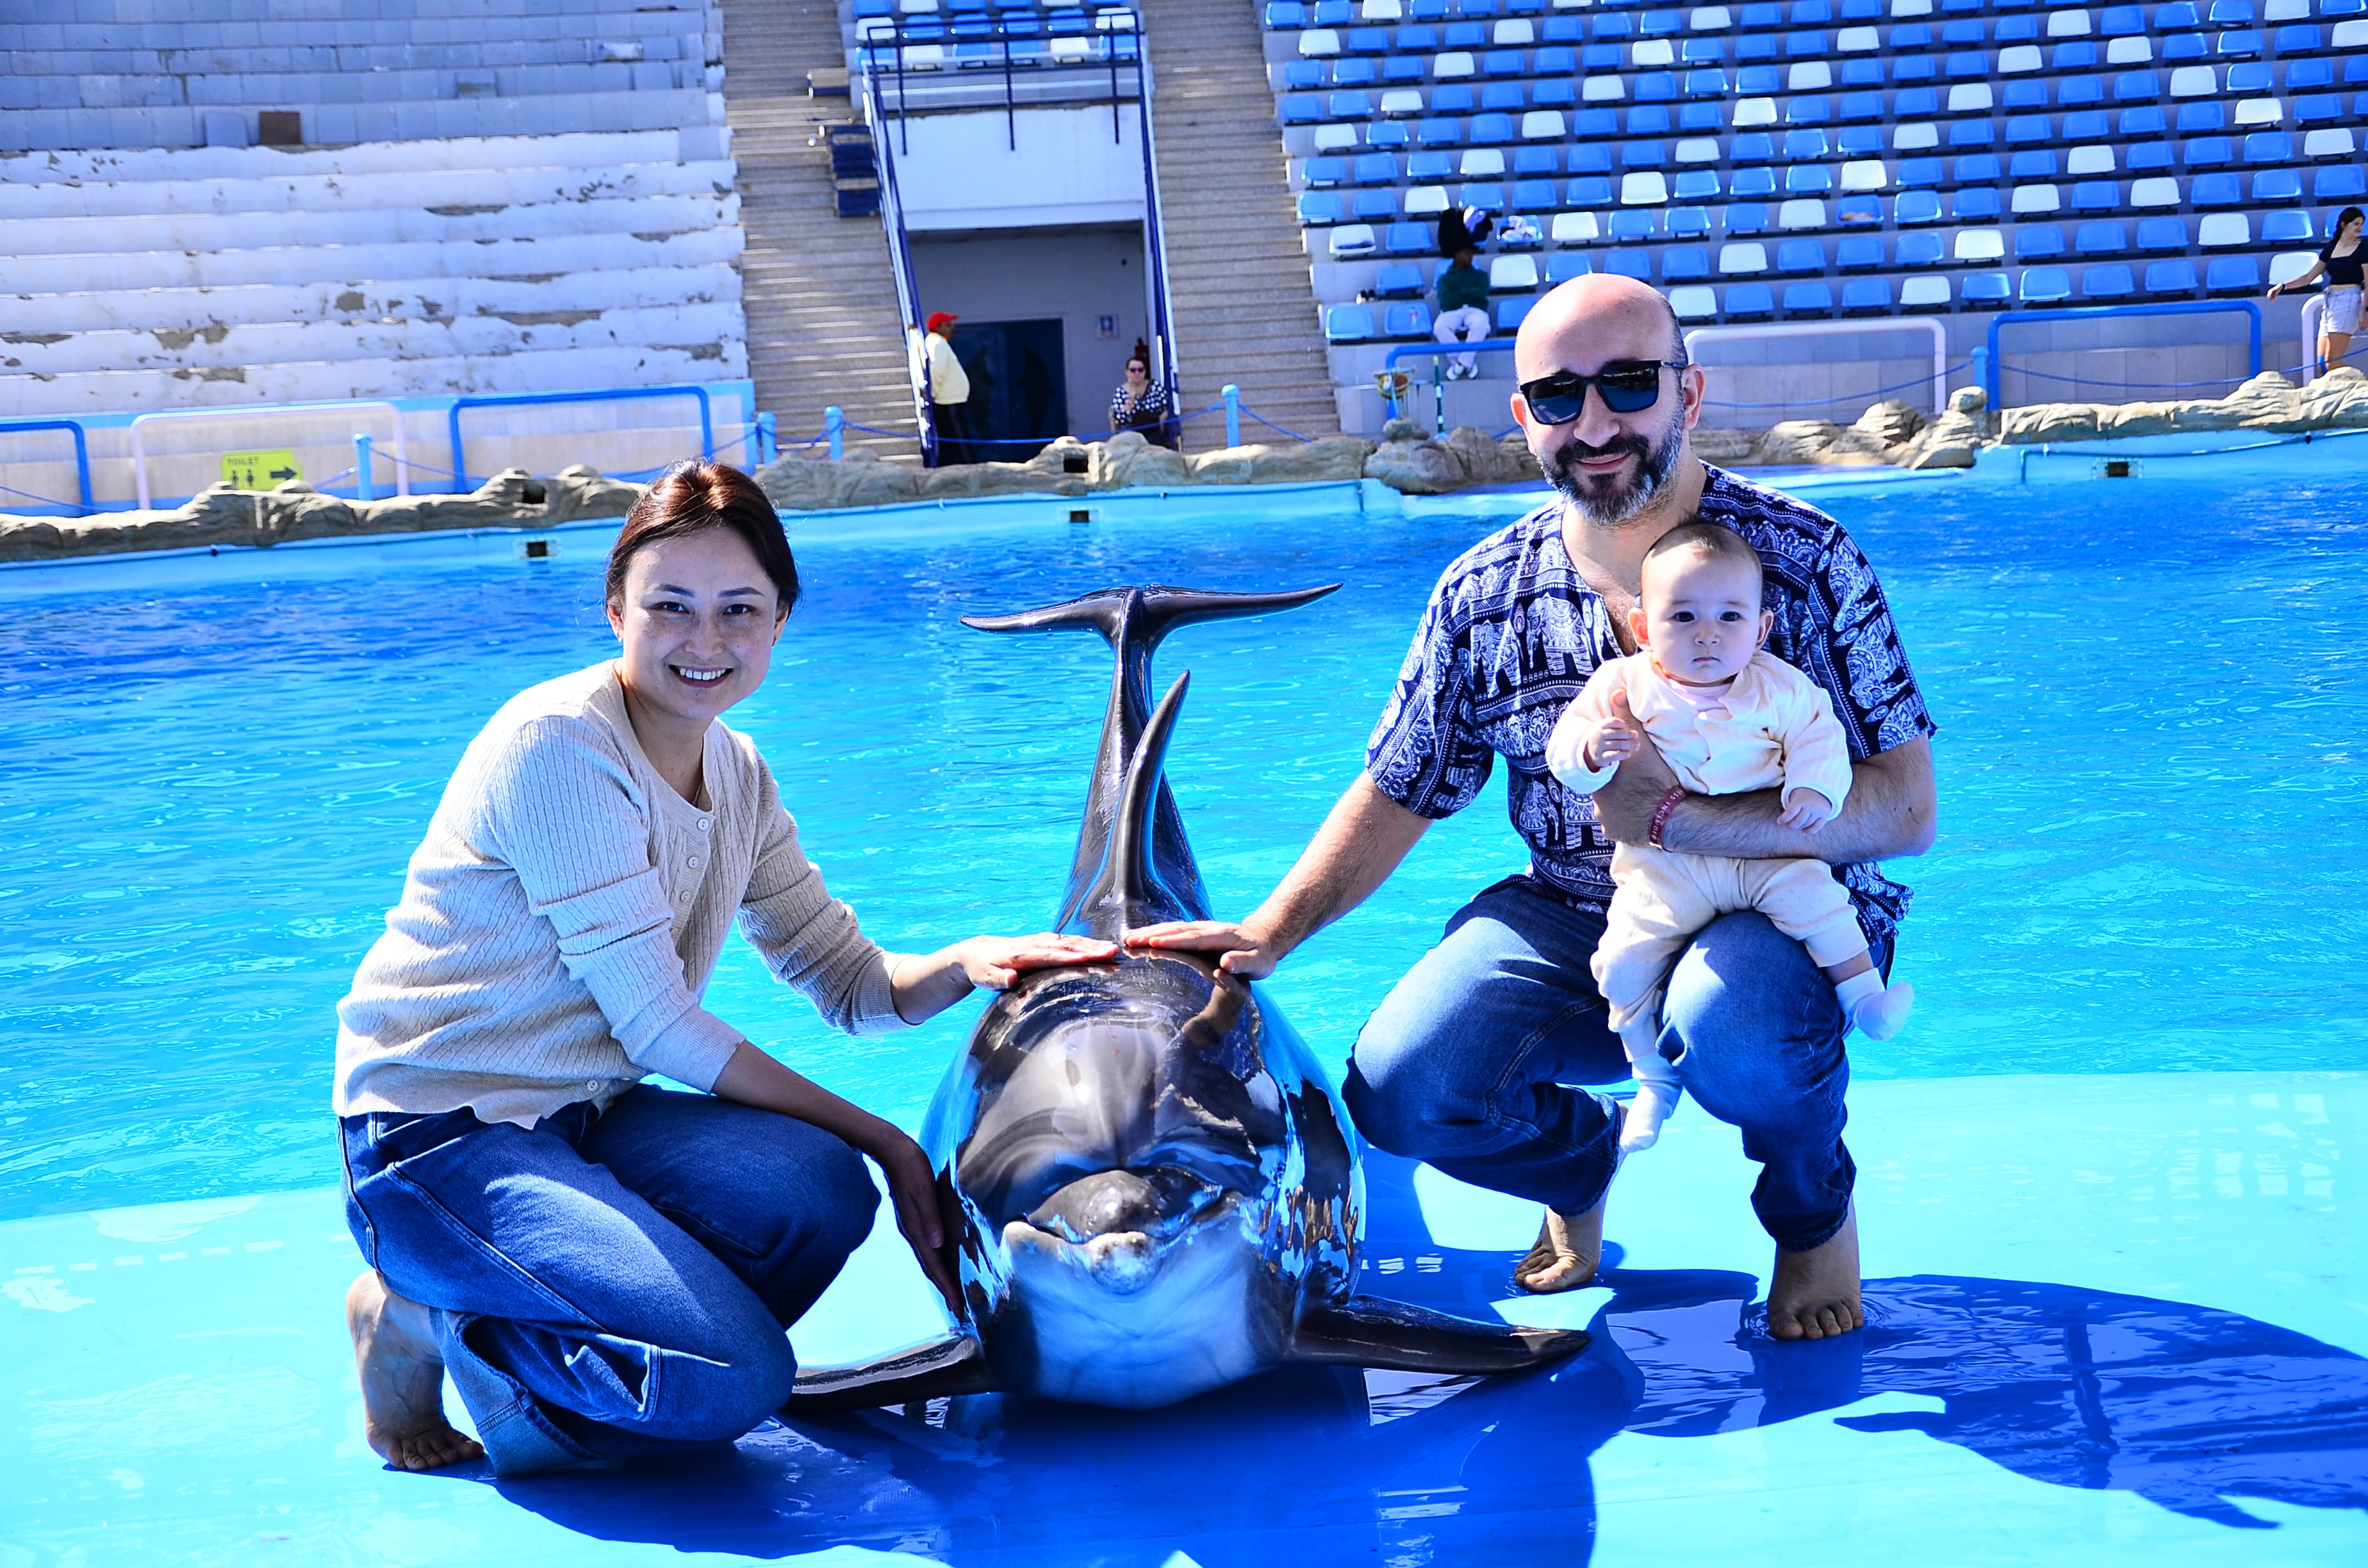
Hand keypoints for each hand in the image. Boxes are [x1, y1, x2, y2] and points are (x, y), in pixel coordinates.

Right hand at [856, 1120, 963, 1314]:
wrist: (890, 1150)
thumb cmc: (911, 1167)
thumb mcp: (923, 1190)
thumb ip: (929, 1217)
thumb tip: (938, 1244)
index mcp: (916, 1229)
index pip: (934, 1265)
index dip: (947, 1287)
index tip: (958, 1308)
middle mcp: (913, 1232)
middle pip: (930, 1268)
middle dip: (945, 1289)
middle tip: (959, 1311)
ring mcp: (912, 1227)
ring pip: (928, 1259)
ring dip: (940, 1278)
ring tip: (953, 1294)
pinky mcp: (914, 1219)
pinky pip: (927, 1248)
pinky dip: (936, 1261)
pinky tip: (942, 1261)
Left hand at [953, 932, 1116, 989]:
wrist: (976, 952)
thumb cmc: (981, 969)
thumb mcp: (983, 978)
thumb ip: (998, 979)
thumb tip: (1012, 978)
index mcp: (1021, 955)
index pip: (1048, 956)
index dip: (1068, 957)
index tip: (1088, 958)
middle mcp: (1033, 944)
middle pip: (1065, 946)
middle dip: (1089, 948)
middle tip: (1112, 952)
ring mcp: (1039, 941)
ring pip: (1069, 941)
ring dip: (1091, 944)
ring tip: (1113, 949)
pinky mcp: (1043, 941)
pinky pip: (1066, 940)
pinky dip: (1084, 942)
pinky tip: (1099, 946)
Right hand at [1122, 919, 1280, 978]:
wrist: (1263, 940)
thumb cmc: (1260, 956)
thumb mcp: (1258, 963)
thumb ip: (1243, 963)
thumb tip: (1226, 963)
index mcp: (1222, 936)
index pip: (1194, 939)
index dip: (1174, 941)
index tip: (1153, 943)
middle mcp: (1208, 929)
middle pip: (1176, 930)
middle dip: (1152, 934)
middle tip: (1128, 940)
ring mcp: (1200, 929)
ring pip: (1171, 928)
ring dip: (1149, 932)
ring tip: (1126, 938)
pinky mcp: (1195, 932)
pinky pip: (1173, 931)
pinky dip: (1155, 932)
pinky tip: (1140, 937)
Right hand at [1583, 711, 1644, 773]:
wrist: (1594, 753)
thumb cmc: (1608, 735)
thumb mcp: (1611, 723)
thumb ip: (1619, 709)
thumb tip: (1620, 691)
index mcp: (1601, 725)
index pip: (1612, 722)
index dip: (1620, 724)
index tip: (1624, 726)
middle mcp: (1597, 735)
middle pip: (1615, 733)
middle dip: (1628, 735)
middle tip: (1636, 736)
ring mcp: (1598, 747)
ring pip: (1616, 745)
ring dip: (1628, 745)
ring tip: (1637, 745)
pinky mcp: (1601, 758)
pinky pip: (1613, 756)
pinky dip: (1622, 754)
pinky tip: (1628, 753)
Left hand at [1586, 688, 1680, 842]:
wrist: (1670, 816)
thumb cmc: (1654, 780)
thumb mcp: (1641, 747)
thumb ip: (1626, 720)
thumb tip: (1615, 692)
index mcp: (1600, 784)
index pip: (1601, 776)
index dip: (1614, 772)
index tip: (1627, 773)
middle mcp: (1597, 805)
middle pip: (1605, 794)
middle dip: (1617, 789)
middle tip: (1636, 786)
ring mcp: (1607, 823)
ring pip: (1611, 811)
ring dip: (1622, 806)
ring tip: (1640, 801)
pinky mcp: (1618, 836)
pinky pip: (1619, 827)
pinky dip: (1627, 822)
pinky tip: (1640, 815)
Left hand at [1778, 789, 1835, 831]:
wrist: (1820, 786)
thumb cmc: (1803, 792)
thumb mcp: (1795, 795)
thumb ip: (1790, 807)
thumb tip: (1784, 822)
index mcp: (1801, 799)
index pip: (1790, 813)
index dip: (1783, 819)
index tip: (1779, 821)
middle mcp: (1811, 805)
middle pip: (1798, 821)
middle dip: (1790, 825)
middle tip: (1786, 825)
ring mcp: (1819, 810)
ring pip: (1806, 824)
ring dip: (1799, 827)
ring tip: (1794, 826)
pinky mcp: (1825, 814)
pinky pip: (1817, 826)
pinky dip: (1810, 831)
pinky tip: (1803, 832)